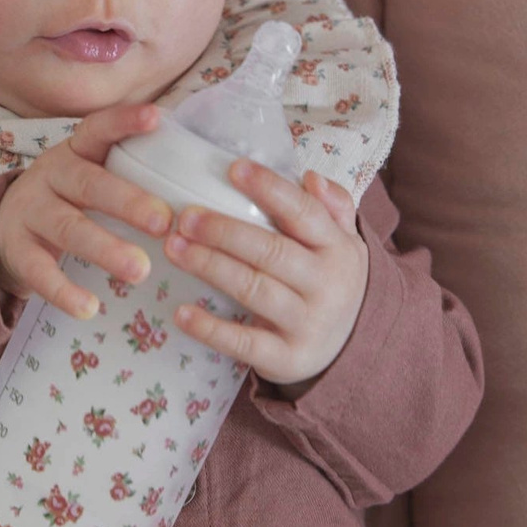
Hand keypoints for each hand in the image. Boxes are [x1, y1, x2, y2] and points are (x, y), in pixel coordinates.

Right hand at [0, 103, 175, 319]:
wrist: (3, 226)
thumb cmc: (68, 198)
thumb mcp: (90, 175)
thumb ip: (130, 173)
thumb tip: (200, 181)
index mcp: (76, 152)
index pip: (98, 129)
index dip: (124, 122)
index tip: (156, 117)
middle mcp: (51, 175)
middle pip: (89, 184)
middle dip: (128, 202)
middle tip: (164, 222)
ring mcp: (31, 212)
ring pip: (68, 228)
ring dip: (105, 248)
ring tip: (140, 271)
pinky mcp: (17, 249)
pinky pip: (39, 270)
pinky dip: (64, 290)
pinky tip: (89, 307)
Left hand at [163, 160, 368, 389]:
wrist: (353, 350)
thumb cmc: (331, 280)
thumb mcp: (344, 242)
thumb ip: (332, 205)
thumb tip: (312, 177)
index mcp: (337, 248)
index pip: (303, 212)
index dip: (270, 189)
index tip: (233, 168)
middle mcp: (326, 284)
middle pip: (271, 251)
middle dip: (224, 231)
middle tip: (185, 217)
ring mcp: (306, 323)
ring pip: (253, 290)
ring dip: (210, 267)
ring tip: (173, 248)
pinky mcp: (286, 358)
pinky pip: (244, 342)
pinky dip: (211, 329)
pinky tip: (181, 313)